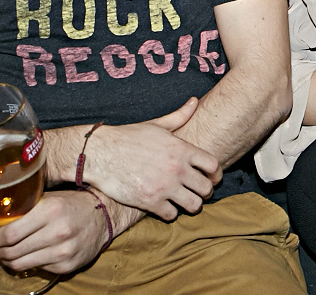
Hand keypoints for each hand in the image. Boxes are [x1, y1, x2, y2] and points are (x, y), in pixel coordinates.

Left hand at [0, 188, 135, 274]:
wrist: (103, 216)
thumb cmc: (68, 204)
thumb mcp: (41, 199)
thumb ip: (9, 213)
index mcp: (50, 210)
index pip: (8, 233)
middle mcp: (58, 232)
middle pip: (11, 251)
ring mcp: (63, 251)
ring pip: (19, 264)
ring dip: (5, 259)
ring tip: (5, 251)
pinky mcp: (67, 265)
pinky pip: (35, 269)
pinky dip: (26, 263)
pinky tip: (27, 254)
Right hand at [76, 98, 220, 218]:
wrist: (100, 153)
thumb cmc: (128, 138)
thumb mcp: (157, 125)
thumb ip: (179, 116)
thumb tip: (195, 101)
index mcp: (181, 149)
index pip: (213, 165)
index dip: (215, 174)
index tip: (211, 178)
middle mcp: (177, 169)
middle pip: (207, 188)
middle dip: (205, 192)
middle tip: (198, 192)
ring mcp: (164, 187)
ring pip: (194, 206)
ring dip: (191, 205)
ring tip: (184, 202)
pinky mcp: (150, 202)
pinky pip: (172, 215)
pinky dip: (171, 213)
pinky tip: (166, 206)